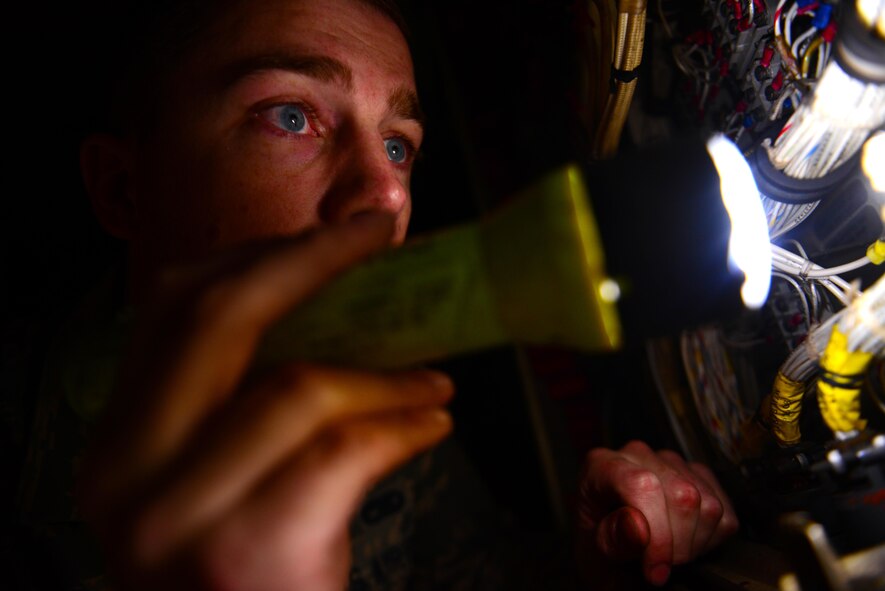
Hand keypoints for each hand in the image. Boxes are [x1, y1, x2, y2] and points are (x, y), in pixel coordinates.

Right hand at [76, 213, 454, 590]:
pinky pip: (342, 450)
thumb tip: (333, 302)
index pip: (173, 306)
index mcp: (122, 440)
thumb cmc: (254, 570)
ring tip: (432, 383)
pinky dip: (402, 427)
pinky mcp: (242, 551)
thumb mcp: (220, 481)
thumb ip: (246, 401)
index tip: (331, 232)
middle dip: (312, 261)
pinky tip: (431, 427)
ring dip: (386, 376)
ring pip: (298, 386)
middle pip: (219, 317)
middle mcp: (126, 472)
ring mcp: (176, 515)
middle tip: (380, 242)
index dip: (260, 254)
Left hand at [577, 440, 738, 586]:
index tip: (656, 569)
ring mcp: (671, 462)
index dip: (657, 533)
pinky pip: (725, 511)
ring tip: (669, 554)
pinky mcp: (699, 476)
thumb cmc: (600, 550)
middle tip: (661, 566)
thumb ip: (613, 539)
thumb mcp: (595, 552)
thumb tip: (638, 528)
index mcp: (601, 466)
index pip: (642, 485)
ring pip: (708, 504)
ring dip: (694, 543)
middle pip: (682, 495)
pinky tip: (684, 542)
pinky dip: (711, 539)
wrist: (612, 555)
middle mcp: (637, 456)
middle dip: (677, 544)